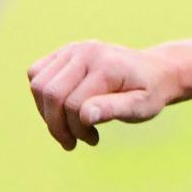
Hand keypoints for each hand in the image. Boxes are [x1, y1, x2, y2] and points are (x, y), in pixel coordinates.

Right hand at [28, 41, 183, 149]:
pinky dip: (43, 98)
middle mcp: (85, 52)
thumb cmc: (149, 93)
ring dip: (47, 113)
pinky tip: (63, 110)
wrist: (155, 71)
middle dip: (57, 125)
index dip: (77, 129)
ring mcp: (72, 49)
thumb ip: (114, 109)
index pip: (74, 104)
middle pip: (51, 93)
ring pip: (38, 84)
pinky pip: (36, 74)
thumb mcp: (142, 107)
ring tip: (69, 128)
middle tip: (73, 142)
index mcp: (106, 66)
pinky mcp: (63, 52)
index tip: (93, 140)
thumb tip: (85, 116)